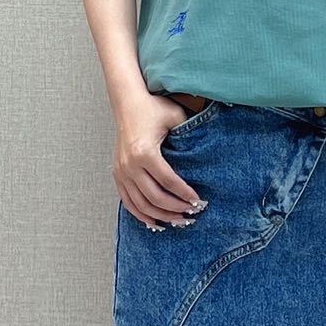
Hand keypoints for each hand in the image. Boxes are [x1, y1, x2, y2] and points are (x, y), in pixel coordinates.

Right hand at [114, 92, 208, 230]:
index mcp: (144, 152)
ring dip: (160, 216)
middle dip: (175, 209)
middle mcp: (130, 164)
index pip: (168, 181)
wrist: (127, 102)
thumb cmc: (152, 108)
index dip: (185, 194)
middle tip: (191, 215)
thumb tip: (207, 154)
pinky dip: (141, 214)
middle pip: (155, 198)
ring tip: (177, 221)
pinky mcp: (117, 174)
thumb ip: (190, 133)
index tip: (198, 201)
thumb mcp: (175, 117)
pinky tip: (155, 222)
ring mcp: (121, 171)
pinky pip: (128, 201)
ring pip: (140, 204)